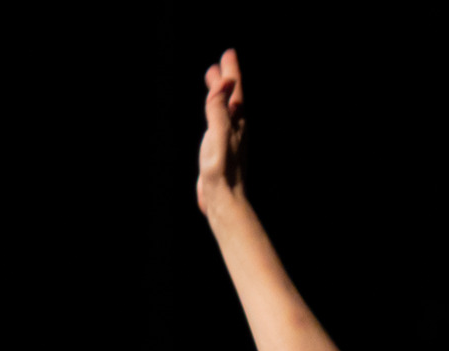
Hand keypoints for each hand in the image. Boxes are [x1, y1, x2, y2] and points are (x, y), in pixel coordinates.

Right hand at [197, 50, 245, 215]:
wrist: (223, 199)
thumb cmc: (222, 168)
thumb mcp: (219, 132)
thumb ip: (220, 106)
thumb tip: (227, 80)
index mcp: (236, 122)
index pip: (235, 90)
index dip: (231, 72)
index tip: (229, 53)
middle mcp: (235, 128)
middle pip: (231, 97)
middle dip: (226, 79)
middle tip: (221, 63)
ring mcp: (228, 139)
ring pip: (225, 109)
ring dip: (220, 94)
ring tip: (213, 81)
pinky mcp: (220, 150)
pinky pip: (218, 122)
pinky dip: (215, 111)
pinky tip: (212, 115)